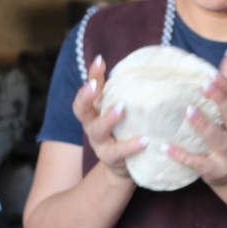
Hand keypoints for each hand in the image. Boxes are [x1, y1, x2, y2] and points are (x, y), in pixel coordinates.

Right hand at [72, 54, 148, 178]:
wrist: (123, 167)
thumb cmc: (121, 131)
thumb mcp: (114, 109)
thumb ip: (110, 87)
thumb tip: (104, 59)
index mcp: (92, 113)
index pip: (85, 93)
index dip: (90, 77)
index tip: (99, 62)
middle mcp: (92, 127)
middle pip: (81, 111)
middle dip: (86, 97)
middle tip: (95, 85)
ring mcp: (100, 144)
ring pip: (98, 131)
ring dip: (108, 118)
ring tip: (121, 109)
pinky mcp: (113, 159)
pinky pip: (119, 152)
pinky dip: (131, 146)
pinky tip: (145, 140)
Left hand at [162, 48, 226, 186]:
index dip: (225, 85)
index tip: (210, 73)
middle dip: (220, 100)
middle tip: (203, 84)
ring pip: (217, 139)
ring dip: (203, 125)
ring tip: (187, 111)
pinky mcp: (215, 171)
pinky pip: (198, 163)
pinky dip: (181, 155)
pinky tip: (165, 147)